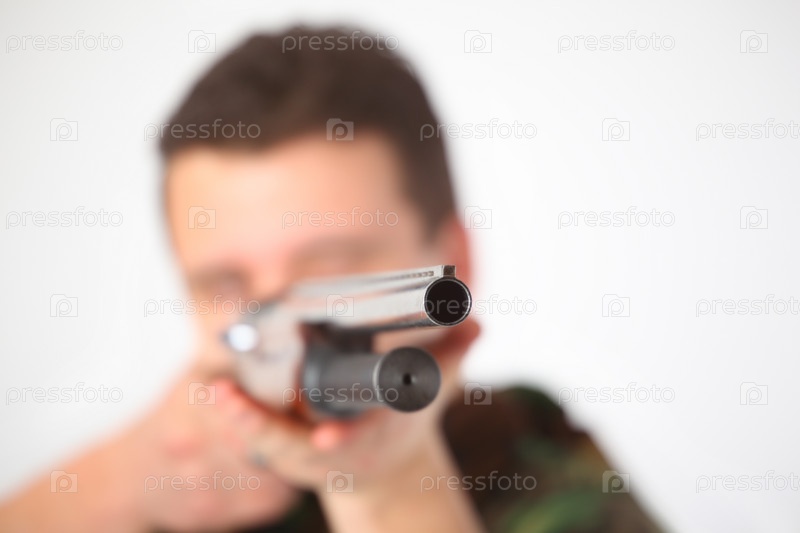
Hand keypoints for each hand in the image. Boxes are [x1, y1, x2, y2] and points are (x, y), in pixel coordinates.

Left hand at [216, 319, 484, 531]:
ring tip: (214, 392)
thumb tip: (477, 323)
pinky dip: (237, 417)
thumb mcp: (432, 392)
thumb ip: (451, 356)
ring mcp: (306, 452)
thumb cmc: (403, 419)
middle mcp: (335, 450)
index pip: (358, 442)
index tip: (326, 442)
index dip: (342, 442)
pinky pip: (257, 435)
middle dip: (263, 429)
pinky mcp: (286, 446)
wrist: (382, 460)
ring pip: (265, 443)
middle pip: (293, 448)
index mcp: (373, 439)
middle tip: (230, 400)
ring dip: (239, 420)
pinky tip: (214, 392)